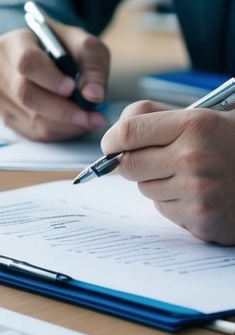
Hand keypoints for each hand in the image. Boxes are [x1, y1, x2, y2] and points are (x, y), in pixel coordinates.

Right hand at [0, 19, 109, 140]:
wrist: (51, 60)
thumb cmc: (66, 49)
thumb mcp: (86, 46)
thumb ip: (93, 67)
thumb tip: (92, 95)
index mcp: (12, 44)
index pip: (26, 62)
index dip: (50, 78)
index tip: (73, 88)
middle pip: (26, 94)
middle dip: (62, 109)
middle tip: (92, 115)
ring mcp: (0, 96)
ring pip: (31, 118)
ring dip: (66, 124)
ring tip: (91, 118)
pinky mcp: (7, 116)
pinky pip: (34, 132)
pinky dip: (60, 132)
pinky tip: (76, 123)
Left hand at [101, 101, 234, 243]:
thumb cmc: (232, 142)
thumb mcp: (203, 115)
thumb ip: (155, 116)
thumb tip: (114, 137)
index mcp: (195, 125)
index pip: (127, 133)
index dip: (112, 139)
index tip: (112, 144)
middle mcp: (195, 158)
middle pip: (127, 165)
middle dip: (131, 162)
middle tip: (150, 159)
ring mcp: (199, 192)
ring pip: (144, 188)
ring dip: (156, 182)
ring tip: (188, 174)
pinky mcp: (202, 219)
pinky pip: (164, 209)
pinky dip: (174, 202)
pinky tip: (199, 193)